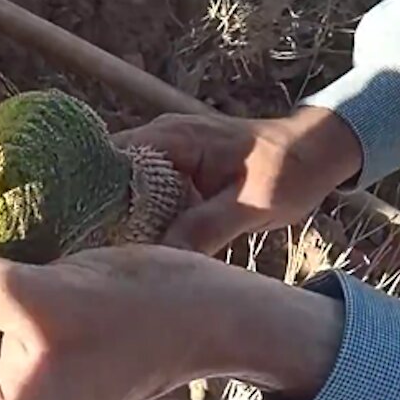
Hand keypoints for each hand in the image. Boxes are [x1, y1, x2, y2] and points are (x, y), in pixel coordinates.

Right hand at [114, 105, 363, 253]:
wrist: (314, 153)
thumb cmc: (289, 171)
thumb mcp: (251, 205)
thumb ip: (206, 228)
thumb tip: (163, 257)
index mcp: (173, 138)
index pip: (109, 162)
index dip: (91, 198)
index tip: (84, 237)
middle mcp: (159, 140)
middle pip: (108, 178)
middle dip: (98, 215)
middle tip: (91, 260)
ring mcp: (166, 156)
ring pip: (123, 191)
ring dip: (117, 222)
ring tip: (104, 261)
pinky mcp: (174, 174)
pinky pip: (144, 197)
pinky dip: (138, 223)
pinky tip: (134, 254)